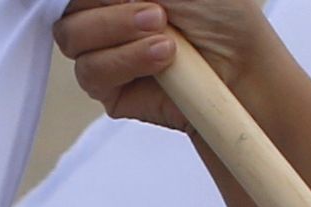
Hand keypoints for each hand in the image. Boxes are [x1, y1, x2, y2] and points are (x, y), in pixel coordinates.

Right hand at [54, 0, 273, 125]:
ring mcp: (105, 53)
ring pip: (73, 40)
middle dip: (109, 10)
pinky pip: (91, 73)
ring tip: (166, 40)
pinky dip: (125, 62)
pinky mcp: (109, 91)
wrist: (242, 67)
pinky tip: (160, 60)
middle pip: (68, 12)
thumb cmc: (219, 15)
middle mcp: (107, 18)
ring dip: (119, 34)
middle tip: (157, 13)